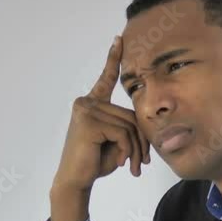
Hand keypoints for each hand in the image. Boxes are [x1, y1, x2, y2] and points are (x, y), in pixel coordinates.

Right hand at [52, 35, 150, 192]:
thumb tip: (146, 122)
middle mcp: (86, 102)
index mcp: (92, 104)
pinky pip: (122, 133)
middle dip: (140, 141)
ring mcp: (86, 110)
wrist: (76, 181)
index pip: (106, 79)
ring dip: (135, 149)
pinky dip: (127, 150)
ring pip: (129, 125)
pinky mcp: (89, 121)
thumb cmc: (95, 162)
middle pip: (130, 115)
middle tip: (142, 163)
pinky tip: (120, 162)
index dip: (113, 59)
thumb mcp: (116, 140)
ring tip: (132, 166)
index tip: (119, 39)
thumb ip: (127, 126)